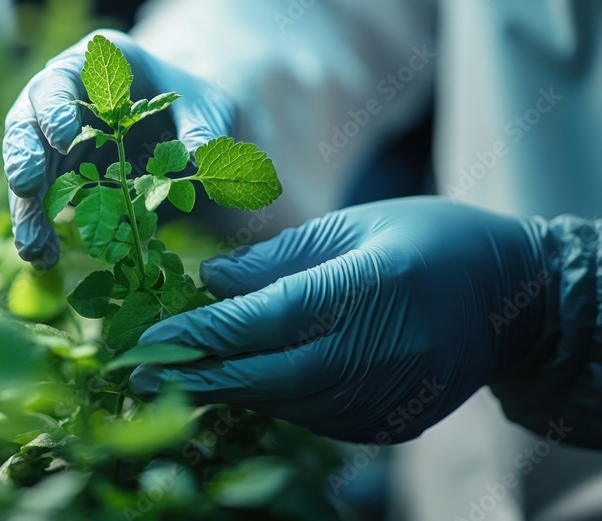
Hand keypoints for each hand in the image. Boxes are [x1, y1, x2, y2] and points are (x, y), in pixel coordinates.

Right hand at [3, 29, 236, 268]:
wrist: (185, 126)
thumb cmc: (192, 106)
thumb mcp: (207, 108)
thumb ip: (201, 127)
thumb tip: (196, 157)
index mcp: (94, 67)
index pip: (62, 80)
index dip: (57, 109)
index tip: (63, 140)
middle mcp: (62, 98)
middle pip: (28, 123)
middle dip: (24, 155)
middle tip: (26, 187)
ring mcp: (52, 139)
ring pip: (28, 169)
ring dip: (28, 209)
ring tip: (35, 248)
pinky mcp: (56, 175)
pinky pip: (40, 201)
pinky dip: (41, 228)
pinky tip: (44, 257)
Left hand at [130, 197, 555, 442]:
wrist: (508, 294)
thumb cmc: (422, 240)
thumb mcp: (350, 226)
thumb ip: (276, 259)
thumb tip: (208, 282)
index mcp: (371, 285)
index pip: (269, 318)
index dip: (205, 331)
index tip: (150, 338)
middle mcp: (384, 348)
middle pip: (273, 375)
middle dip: (201, 377)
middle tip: (141, 375)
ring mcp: (392, 393)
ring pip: (290, 405)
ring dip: (229, 394)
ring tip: (177, 381)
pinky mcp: (392, 421)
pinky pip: (317, 421)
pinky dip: (272, 405)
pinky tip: (238, 389)